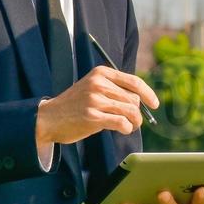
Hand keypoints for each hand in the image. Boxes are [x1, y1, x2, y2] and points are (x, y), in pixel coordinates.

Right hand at [36, 66, 159, 149]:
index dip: (148, 93)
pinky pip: (121, 122)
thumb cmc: (75, 105)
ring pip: (130, 110)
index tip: (155, 104)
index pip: (133, 81)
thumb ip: (113, 90)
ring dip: (134, 122)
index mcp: (101, 73)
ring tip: (129, 126)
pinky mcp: (93, 116)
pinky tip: (123, 130)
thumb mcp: (92, 88)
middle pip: (133, 98)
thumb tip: (141, 100)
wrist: (49, 118)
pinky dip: (127, 128)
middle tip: (134, 122)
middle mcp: (99, 83)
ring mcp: (95, 99)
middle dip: (137, 112)